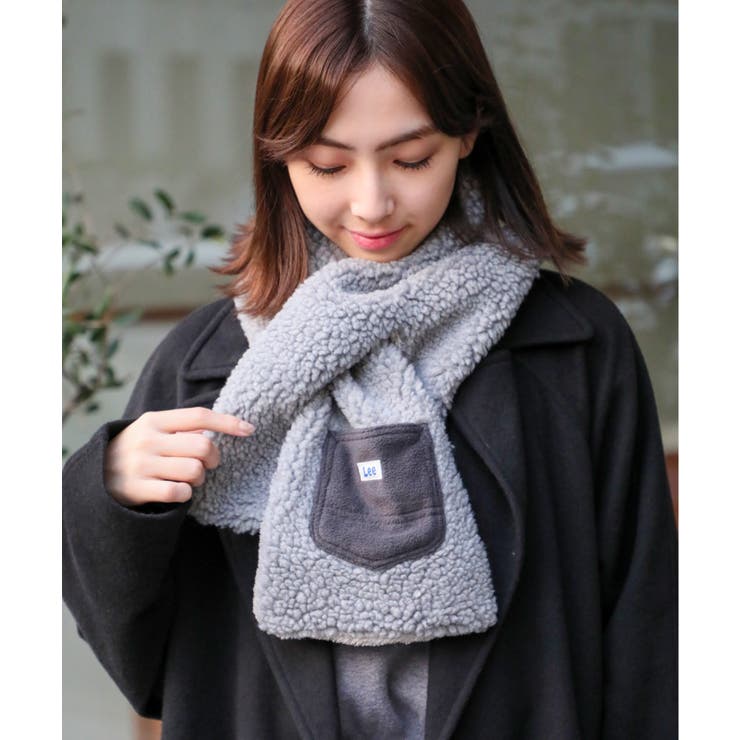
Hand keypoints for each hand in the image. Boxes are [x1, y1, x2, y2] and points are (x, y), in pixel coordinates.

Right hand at [103, 407, 254, 505]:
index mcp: (154, 420)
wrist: (94, 475)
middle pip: (202, 446)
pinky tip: (179, 491)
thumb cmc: (137, 450)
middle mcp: (147, 439)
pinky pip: (178, 492)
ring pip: (193, 470)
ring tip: (189, 478)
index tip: (249, 429)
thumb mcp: (153, 430)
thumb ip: (182, 427)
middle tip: (208, 464)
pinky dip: (186, 494)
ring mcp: (140, 464)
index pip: (199, 416)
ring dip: (199, 478)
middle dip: (213, 458)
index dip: (227, 422)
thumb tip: (222, 425)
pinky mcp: (136, 489)